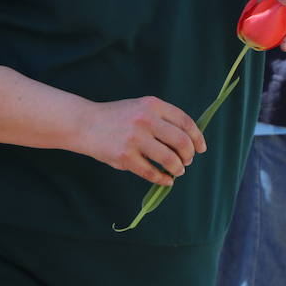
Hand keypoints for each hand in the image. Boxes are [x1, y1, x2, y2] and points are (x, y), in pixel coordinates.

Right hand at [75, 97, 206, 185]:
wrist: (85, 124)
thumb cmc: (115, 118)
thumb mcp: (140, 108)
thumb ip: (162, 119)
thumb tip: (188, 140)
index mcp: (153, 105)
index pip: (185, 122)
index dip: (197, 138)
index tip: (201, 149)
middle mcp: (146, 120)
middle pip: (181, 141)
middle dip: (188, 155)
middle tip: (187, 162)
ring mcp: (135, 139)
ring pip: (169, 159)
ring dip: (177, 168)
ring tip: (177, 171)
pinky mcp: (124, 157)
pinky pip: (151, 172)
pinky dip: (162, 179)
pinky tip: (165, 180)